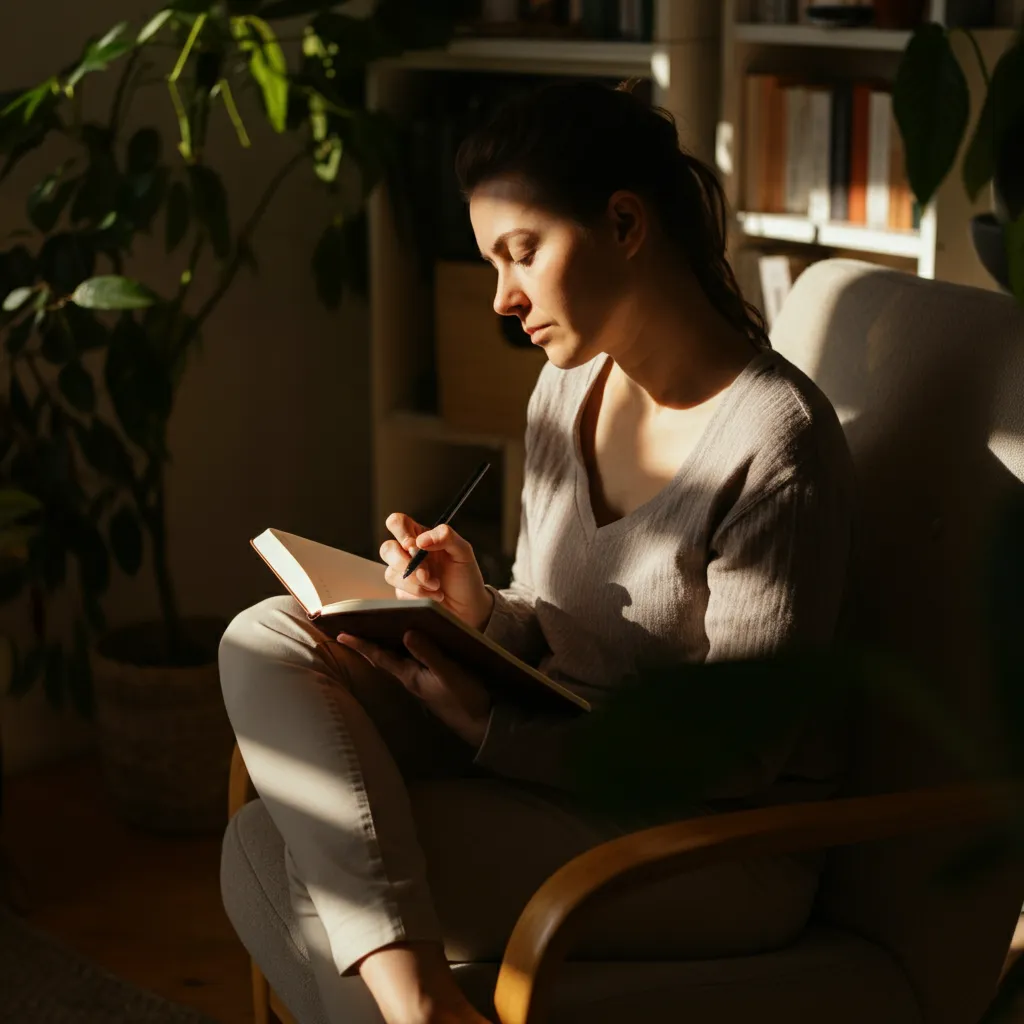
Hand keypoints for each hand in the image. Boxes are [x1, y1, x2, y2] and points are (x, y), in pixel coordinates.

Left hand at [337, 630, 491, 747]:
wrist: (481, 723)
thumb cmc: (464, 699)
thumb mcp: (448, 674)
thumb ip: (428, 654)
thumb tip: (407, 633)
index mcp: (410, 676)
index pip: (380, 657)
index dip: (361, 644)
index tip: (340, 634)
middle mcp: (411, 678)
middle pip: (383, 658)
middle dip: (366, 643)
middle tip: (350, 628)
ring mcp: (421, 681)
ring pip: (395, 660)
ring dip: (383, 646)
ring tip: (372, 631)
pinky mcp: (432, 681)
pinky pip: (409, 662)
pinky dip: (402, 650)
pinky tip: (407, 643)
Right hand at [380, 513, 493, 630]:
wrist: (468, 604)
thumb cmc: (466, 575)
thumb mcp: (463, 551)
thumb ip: (446, 536)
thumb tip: (420, 540)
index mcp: (420, 536)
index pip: (397, 523)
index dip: (401, 532)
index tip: (414, 546)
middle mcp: (408, 553)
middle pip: (387, 548)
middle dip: (406, 563)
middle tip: (426, 572)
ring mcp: (404, 573)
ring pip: (391, 573)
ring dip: (416, 582)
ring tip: (436, 585)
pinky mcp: (403, 591)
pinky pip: (399, 591)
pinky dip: (419, 594)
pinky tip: (434, 595)